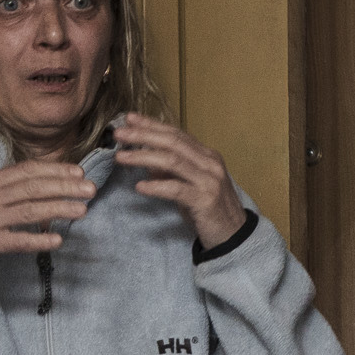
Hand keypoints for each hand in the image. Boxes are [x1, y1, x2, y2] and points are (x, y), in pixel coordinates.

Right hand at [0, 154, 95, 270]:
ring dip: (59, 209)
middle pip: (34, 188)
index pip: (28, 170)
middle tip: (90, 189)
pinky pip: (18, 240)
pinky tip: (57, 240)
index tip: (78, 172)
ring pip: (30, 211)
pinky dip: (39, 240)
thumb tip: (44, 180)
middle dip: (65, 187)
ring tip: (82, 210)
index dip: (56, 170)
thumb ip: (8, 186)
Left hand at [108, 114, 246, 250]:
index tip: (130, 118)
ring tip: (121, 157)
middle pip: (173, 142)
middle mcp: (209, 163)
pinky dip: (156, 186)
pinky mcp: (205, 200)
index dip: (152, 125)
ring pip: (172, 161)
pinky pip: (176, 189)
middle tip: (119, 133)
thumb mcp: (190, 186)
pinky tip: (140, 186)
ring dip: (144, 157)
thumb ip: (172, 172)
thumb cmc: (210, 211)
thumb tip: (148, 161)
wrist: (234, 235)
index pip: (176, 134)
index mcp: (206, 156)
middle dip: (144, 135)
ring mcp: (209, 180)